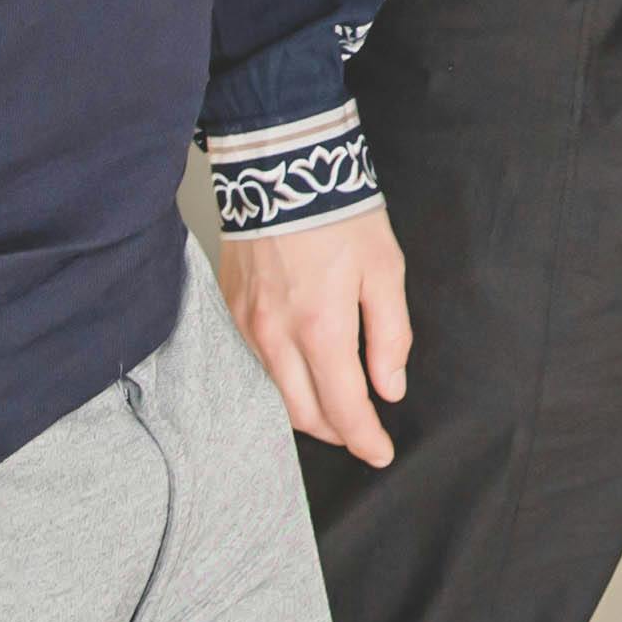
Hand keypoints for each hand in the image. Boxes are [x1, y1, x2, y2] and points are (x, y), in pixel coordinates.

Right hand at [219, 201, 411, 462]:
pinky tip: (300, 374)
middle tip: (361, 433)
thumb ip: (390, 335)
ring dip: (307, 411)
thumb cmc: (341, 214)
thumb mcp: (385, 269)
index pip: (344, 407)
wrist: (283, 168)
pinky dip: (281, 381)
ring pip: (275, 394)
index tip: (381, 453)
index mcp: (321, 328)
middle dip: (336, 433)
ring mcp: (247, 326)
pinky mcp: (231, 310)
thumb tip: (390, 387)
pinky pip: (254, 365)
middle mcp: (276, 337)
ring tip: (335, 408)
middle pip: (303, 414)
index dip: (364, 438)